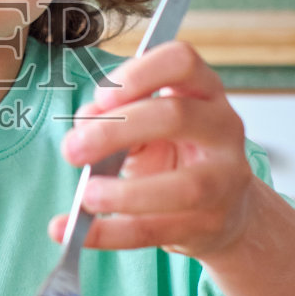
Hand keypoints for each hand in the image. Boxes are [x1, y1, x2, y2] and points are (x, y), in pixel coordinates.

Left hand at [48, 40, 251, 261]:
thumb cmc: (174, 154)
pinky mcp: (208, 225)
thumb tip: (83, 123)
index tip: (101, 96)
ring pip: (182, 187)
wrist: (220, 209)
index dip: (139, 74)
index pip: (181, 61)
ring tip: (85, 195)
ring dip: (123, 192)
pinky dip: (107, 234)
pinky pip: (155, 231)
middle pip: (174, 117)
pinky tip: (70, 229)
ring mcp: (224, 180)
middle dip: (115, 132)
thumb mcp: (145, 126)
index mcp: (204, 91)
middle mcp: (223, 129)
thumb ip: (112, 117)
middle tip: (73, 149)